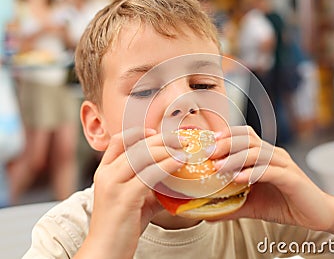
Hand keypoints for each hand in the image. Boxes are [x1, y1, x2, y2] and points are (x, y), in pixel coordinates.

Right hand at [75, 128, 182, 258]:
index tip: (155, 132)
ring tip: (184, 149)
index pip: (118, 141)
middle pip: (136, 146)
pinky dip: (167, 165)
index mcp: (104, 172)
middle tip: (180, 139)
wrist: (106, 250)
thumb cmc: (121, 226)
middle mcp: (106, 175)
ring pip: (143, 156)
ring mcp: (114, 185)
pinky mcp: (125, 198)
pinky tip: (179, 163)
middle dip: (161, 140)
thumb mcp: (135, 200)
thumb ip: (150, 187)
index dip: (137, 133)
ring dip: (167, 150)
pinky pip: (149, 174)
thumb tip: (173, 181)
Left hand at [210, 126, 333, 230]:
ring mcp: (284, 165)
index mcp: (266, 155)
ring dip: (235, 158)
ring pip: (258, 153)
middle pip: (248, 139)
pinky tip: (239, 179)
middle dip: (226, 144)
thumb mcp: (252, 205)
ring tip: (219, 168)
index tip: (208, 144)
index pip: (245, 135)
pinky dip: (253, 173)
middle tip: (208, 154)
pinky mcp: (292, 179)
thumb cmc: (285, 204)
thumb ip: (231, 206)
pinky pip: (270, 171)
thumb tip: (206, 214)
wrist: (318, 215)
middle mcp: (275, 155)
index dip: (227, 135)